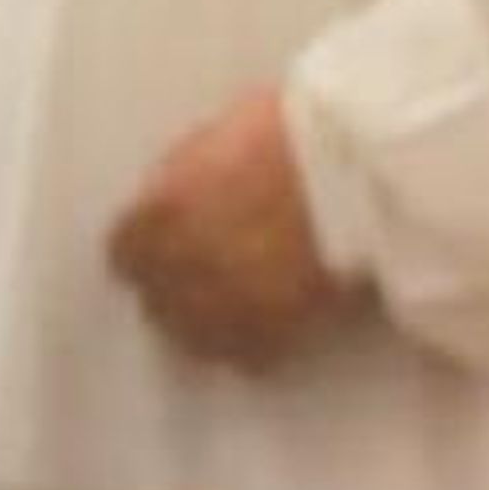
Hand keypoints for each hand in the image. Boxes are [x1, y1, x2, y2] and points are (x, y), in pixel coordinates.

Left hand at [107, 85, 359, 369]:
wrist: (364, 166)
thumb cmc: (296, 132)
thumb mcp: (219, 134)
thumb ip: (186, 176)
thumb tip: (178, 198)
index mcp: (159, 213)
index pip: (124, 254)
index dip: (148, 253)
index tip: (168, 250)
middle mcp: (178, 267)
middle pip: (158, 301)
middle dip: (178, 291)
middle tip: (214, 276)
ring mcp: (223, 305)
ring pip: (197, 339)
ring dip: (213, 325)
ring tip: (243, 307)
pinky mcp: (273, 331)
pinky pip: (249, 356)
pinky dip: (259, 344)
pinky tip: (279, 324)